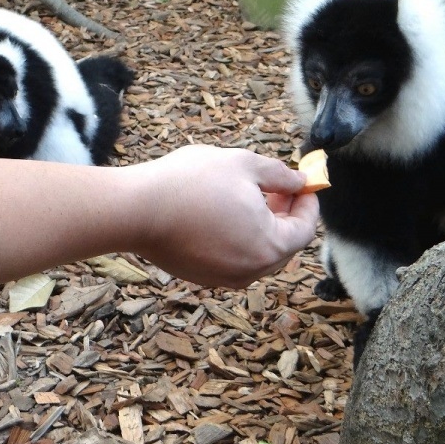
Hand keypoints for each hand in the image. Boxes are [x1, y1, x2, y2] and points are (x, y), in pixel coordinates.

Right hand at [125, 145, 319, 286]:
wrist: (136, 209)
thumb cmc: (192, 183)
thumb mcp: (244, 165)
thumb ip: (280, 174)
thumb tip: (299, 181)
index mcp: (270, 247)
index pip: (305, 229)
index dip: (308, 203)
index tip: (303, 183)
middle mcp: (251, 271)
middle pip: (284, 245)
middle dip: (286, 215)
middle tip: (279, 187)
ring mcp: (224, 278)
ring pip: (257, 253)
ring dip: (262, 226)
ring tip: (249, 196)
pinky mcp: (201, 276)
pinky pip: (232, 258)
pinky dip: (238, 238)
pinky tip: (223, 212)